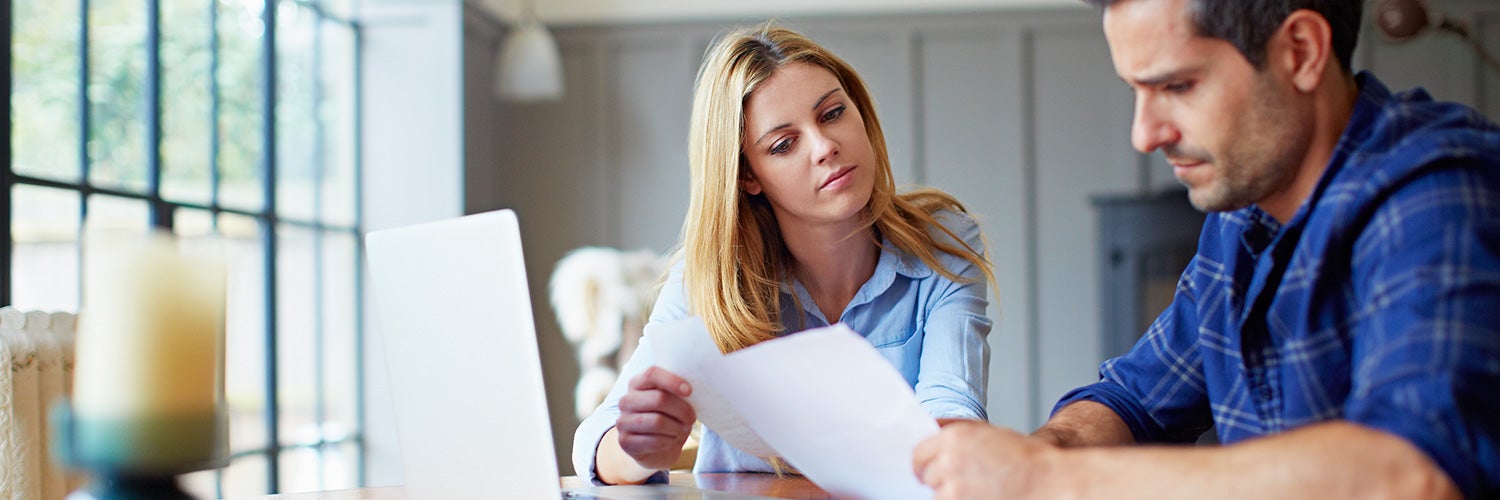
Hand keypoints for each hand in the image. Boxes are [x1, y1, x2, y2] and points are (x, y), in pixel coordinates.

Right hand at [614, 366, 696, 469]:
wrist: (655, 449)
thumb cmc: (668, 418)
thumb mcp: (672, 401)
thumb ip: (676, 391)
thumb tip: (689, 389)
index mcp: (637, 383)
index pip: (652, 374)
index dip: (672, 381)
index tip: (689, 391)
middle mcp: (626, 400)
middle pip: (659, 399)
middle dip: (681, 410)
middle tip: (692, 418)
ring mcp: (623, 421)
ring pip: (658, 421)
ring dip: (677, 428)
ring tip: (683, 430)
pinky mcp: (625, 441)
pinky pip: (653, 440)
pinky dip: (669, 442)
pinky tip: (672, 440)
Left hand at [913, 421, 1064, 499]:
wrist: (1046, 481)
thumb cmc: (1024, 458)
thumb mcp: (987, 432)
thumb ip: (955, 432)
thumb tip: (931, 433)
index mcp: (953, 437)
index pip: (918, 453)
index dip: (923, 462)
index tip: (925, 469)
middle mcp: (949, 461)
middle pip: (926, 475)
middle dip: (938, 479)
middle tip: (959, 481)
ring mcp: (953, 488)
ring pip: (936, 495)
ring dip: (949, 494)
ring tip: (974, 491)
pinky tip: (977, 497)